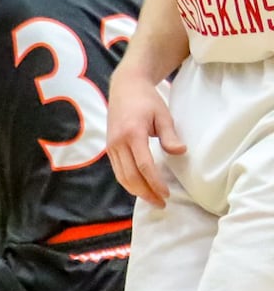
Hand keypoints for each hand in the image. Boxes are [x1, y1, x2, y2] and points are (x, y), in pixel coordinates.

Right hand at [105, 69, 185, 206]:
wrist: (125, 87)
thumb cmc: (147, 100)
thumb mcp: (163, 115)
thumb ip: (170, 135)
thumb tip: (180, 152)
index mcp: (132, 133)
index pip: (144, 165)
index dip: (155, 183)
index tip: (167, 194)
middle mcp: (118, 142)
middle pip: (130, 175)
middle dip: (146, 192)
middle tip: (161, 203)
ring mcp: (111, 145)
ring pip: (121, 176)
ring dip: (136, 191)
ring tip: (152, 199)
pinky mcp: (110, 147)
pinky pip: (117, 170)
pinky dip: (128, 182)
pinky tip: (140, 187)